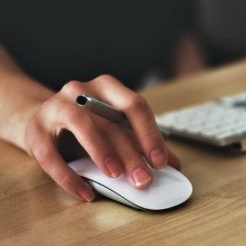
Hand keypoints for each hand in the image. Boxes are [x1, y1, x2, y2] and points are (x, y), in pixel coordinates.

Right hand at [25, 75, 179, 201]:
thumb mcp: (115, 129)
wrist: (42, 120)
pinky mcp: (35, 130)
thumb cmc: (87, 125)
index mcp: (107, 88)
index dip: (150, 134)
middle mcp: (81, 90)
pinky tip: (86, 193)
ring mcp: (55, 107)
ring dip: (101, 152)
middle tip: (143, 179)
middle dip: (131, 153)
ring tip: (116, 176)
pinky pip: (50, 155)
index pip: (135, 106)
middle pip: (111, 121)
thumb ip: (141, 143)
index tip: (161, 161)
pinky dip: (69, 177)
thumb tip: (174, 165)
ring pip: (81, 125)